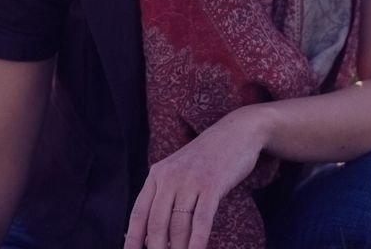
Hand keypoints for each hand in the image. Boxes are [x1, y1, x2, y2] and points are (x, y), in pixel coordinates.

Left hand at [123, 105, 269, 248]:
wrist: (237, 131)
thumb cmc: (208, 157)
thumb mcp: (179, 171)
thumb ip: (164, 196)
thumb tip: (150, 237)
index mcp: (157, 174)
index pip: (139, 213)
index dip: (133, 239)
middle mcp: (170, 177)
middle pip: (157, 223)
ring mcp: (191, 180)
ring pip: (179, 225)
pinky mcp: (212, 184)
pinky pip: (201, 219)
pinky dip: (198, 241)